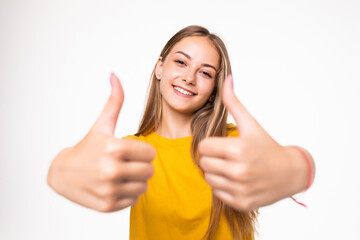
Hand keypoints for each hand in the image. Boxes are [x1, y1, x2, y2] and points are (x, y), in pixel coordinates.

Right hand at [47, 73, 155, 212]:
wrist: (61, 173)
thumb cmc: (86, 147)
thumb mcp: (101, 124)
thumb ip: (114, 101)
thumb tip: (115, 75)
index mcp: (114, 148)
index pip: (151, 154)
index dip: (142, 151)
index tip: (131, 150)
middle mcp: (112, 171)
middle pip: (149, 171)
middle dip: (140, 166)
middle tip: (126, 163)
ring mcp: (109, 190)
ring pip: (143, 187)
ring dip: (135, 181)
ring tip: (120, 174)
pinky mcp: (107, 206)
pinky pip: (133, 200)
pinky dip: (127, 194)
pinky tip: (113, 186)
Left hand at [198, 75, 307, 210]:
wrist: (290, 173)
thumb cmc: (268, 146)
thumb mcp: (252, 124)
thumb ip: (234, 102)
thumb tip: (227, 78)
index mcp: (238, 150)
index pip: (203, 147)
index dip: (210, 144)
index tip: (221, 144)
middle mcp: (239, 171)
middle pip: (204, 163)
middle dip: (212, 157)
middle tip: (225, 156)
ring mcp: (240, 189)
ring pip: (208, 178)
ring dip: (215, 172)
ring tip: (230, 167)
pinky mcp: (241, 202)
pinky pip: (217, 192)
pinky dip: (223, 186)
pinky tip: (235, 180)